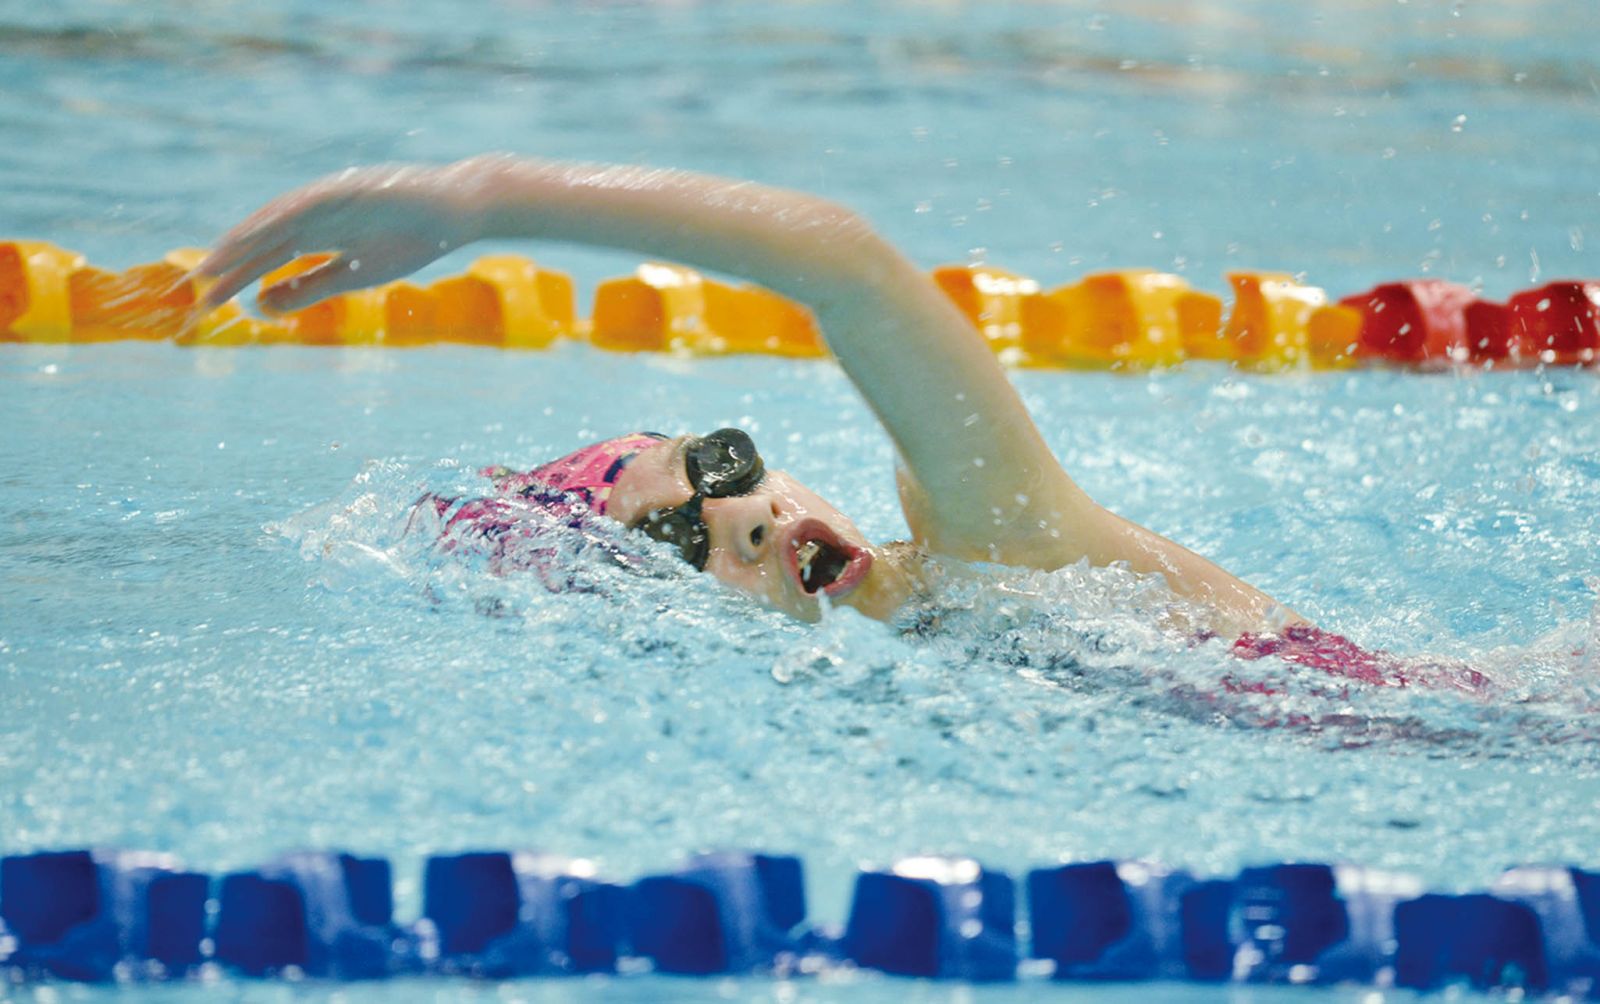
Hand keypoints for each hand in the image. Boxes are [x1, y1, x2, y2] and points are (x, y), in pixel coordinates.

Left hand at [197, 157, 503, 310]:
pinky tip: (259, 232)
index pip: (266, 260)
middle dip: (229, 264)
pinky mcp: (348, 188)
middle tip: (194, 287)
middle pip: (262, 242)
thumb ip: (310, 288)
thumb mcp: (354, 276)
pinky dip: (283, 217)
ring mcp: (329, 200)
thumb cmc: (410, 241)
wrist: (454, 213)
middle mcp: (313, 216)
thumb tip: (262, 305)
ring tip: (215, 262)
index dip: (236, 279)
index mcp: (315, 237)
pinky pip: (310, 203)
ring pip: (277, 220)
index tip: (207, 302)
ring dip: (246, 240)